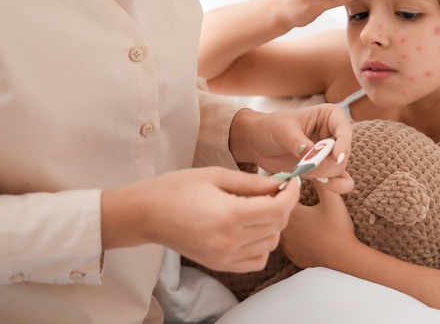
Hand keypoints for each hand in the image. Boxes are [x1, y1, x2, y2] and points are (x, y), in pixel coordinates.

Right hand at [101, 166, 300, 272]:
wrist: (147, 214)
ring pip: (271, 244)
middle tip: (274, 189)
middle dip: (283, 205)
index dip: (291, 193)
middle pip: (277, 226)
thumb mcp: (216, 175)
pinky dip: (262, 244)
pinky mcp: (220, 265)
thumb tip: (280, 182)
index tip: (292, 181)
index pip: (278, 209)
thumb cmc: (177, 188)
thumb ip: (252, 182)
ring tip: (259, 207)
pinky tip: (251, 228)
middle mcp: (229, 241)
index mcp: (229, 215)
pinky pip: (256, 260)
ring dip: (273, 224)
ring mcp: (225, 257)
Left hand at [229, 104, 353, 193]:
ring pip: (340, 170)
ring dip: (326, 176)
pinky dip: (333, 186)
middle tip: (304, 167)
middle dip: (326, 164)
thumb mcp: (283, 131)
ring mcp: (330, 154)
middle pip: (343, 154)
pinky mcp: (324, 169)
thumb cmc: (270, 128)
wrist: (257, 143)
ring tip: (304, 172)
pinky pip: (339, 182)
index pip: (344, 130)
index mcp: (329, 116)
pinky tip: (319, 184)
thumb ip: (299, 143)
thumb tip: (314, 156)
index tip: (336, 158)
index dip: (344, 145)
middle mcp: (334, 134)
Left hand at [280, 181, 357, 268]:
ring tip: (301, 213)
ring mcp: (286, 246)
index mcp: (290, 214)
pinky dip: (293, 236)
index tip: (290, 182)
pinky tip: (304, 231)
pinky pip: (288, 242)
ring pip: (281, 227)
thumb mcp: (332, 200)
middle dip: (284, 202)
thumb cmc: (339, 228)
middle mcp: (282, 230)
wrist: (345, 258)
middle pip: (277, 211)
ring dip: (288, 219)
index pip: (278, 195)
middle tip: (295, 196)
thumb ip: (322, 180)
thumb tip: (315, 164)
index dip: (284, 187)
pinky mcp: (292, 255)